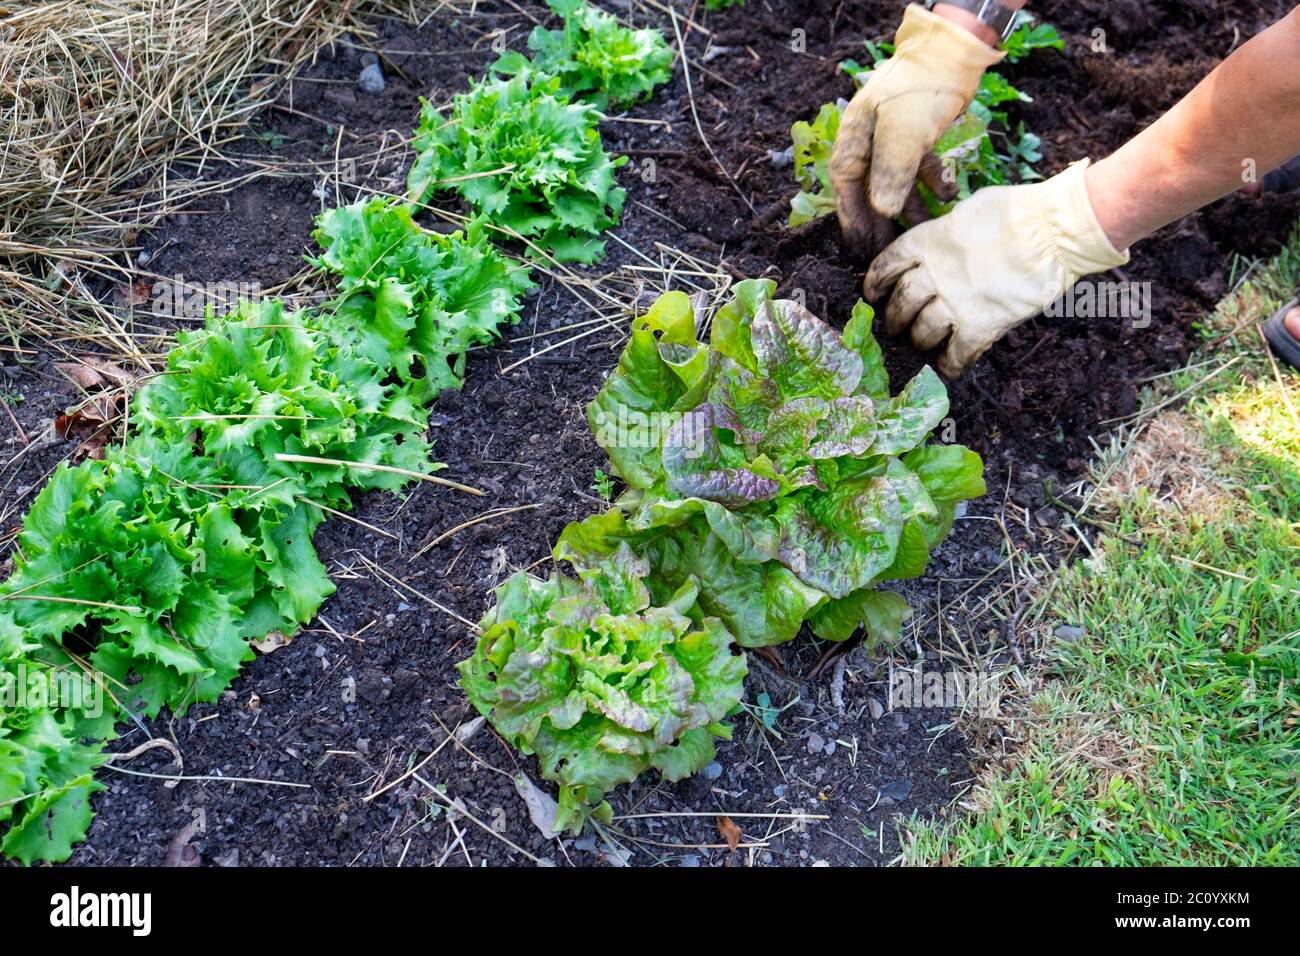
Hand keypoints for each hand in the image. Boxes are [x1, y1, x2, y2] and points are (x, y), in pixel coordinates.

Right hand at [829, 3, 1002, 251]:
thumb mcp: (902, 131)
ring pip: (897, 186)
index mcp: (852, 142)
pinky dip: (932, 186)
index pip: (847, 191)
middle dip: (880, 225)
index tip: (862, 249)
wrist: (951, 55)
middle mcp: (869, 146)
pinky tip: (946, 199)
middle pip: (870, 193)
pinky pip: (921, 172)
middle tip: (888, 256)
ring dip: (909, 211)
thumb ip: (892, 171)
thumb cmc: (918, 90)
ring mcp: (894, 144)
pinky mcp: (919, 141)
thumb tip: (883, 212)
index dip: (854, 222)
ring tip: (921, 237)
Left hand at [864, 161, 1129, 376]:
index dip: (876, 282)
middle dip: (895, 318)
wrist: (1053, 231)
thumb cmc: (1016, 211)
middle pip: (901, 303)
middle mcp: (934, 274)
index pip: (887, 265)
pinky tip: (949, 366)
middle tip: (896, 326)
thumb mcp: (967, 211)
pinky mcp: (981, 325)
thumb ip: (946, 232)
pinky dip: (951, 364)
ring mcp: (956, 302)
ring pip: (922, 332)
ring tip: (922, 343)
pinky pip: (957, 354)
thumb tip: (940, 242)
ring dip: (919, 340)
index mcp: (927, 241)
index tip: (873, 294)